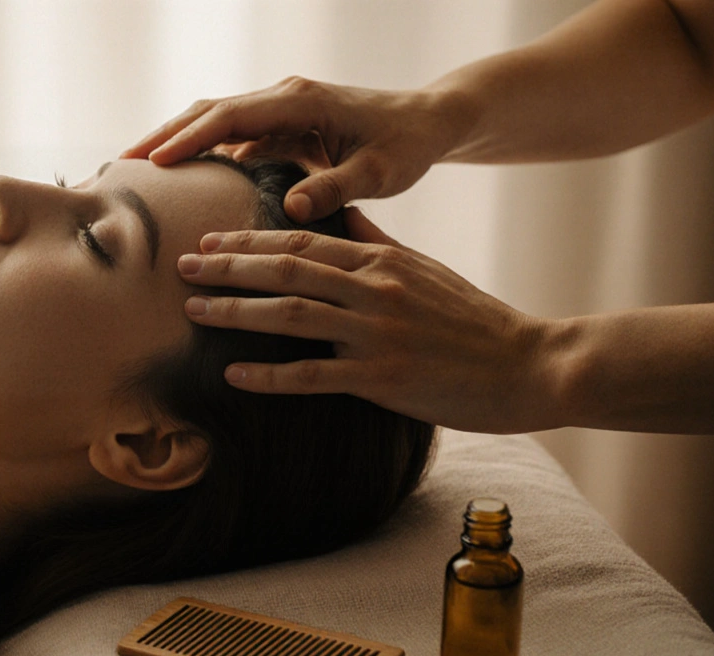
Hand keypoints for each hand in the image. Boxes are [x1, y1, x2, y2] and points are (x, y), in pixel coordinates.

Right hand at [123, 77, 458, 222]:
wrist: (427, 121)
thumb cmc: (406, 145)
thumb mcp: (380, 171)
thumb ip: (337, 187)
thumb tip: (290, 206)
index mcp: (299, 102)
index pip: (229, 116)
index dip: (188, 138)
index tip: (152, 162)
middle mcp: (282, 98)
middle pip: (208, 111)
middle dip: (163, 136)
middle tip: (121, 164)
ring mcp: (278, 111)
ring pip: (214, 122)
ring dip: (176, 142)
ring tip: (135, 172)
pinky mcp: (280, 127)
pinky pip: (230, 137)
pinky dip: (200, 154)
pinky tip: (181, 183)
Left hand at [176, 208, 559, 433]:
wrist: (531, 366)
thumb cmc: (476, 321)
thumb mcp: (427, 270)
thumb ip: (380, 245)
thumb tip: (344, 218)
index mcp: (382, 261)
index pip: (302, 242)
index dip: (249, 241)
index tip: (209, 241)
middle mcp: (375, 290)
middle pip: (286, 271)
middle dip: (228, 267)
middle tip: (182, 267)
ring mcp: (378, 334)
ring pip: (291, 316)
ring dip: (236, 313)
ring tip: (194, 312)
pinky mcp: (384, 380)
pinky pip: (313, 376)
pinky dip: (269, 375)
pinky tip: (234, 375)